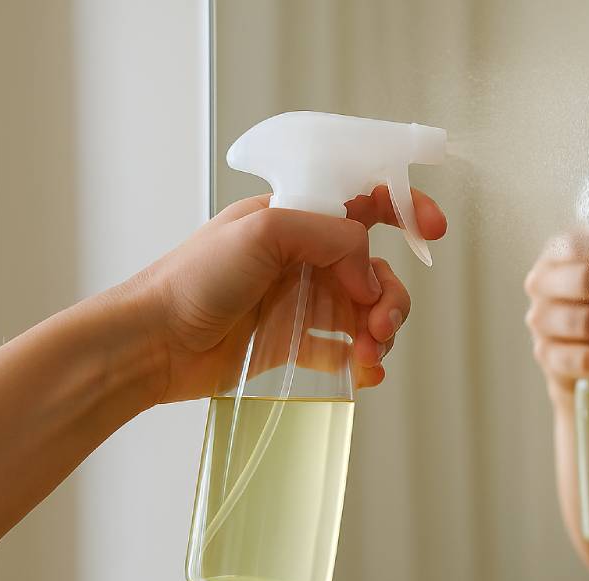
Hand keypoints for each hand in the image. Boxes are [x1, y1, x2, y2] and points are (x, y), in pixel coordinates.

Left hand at [121, 185, 445, 403]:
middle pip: (378, 269)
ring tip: (368, 356)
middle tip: (380, 324)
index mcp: (300, 216)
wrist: (154, 343)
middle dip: (391, 296)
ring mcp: (303, 300)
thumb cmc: (194, 279)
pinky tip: (363, 373)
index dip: (407, 207)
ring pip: (369, 312)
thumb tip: (369, 275)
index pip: (366, 200)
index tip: (434, 231)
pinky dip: (364, 360)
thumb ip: (331, 237)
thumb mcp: (265, 231)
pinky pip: (347, 348)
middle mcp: (307, 256)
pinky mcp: (296, 341)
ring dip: (382, 332)